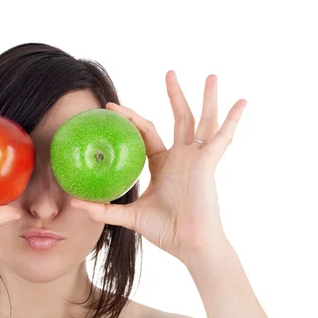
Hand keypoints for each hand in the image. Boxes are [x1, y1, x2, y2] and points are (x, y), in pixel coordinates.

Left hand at [70, 71, 245, 262]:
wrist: (189, 244)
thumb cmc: (166, 231)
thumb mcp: (130, 215)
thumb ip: (105, 209)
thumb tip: (76, 203)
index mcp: (163, 164)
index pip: (146, 132)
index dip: (130, 118)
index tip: (112, 107)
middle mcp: (181, 157)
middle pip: (180, 118)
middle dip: (175, 95)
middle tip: (169, 72)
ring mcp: (197, 158)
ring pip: (202, 121)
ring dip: (207, 98)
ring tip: (212, 75)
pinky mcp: (208, 163)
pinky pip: (221, 138)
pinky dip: (232, 120)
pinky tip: (242, 102)